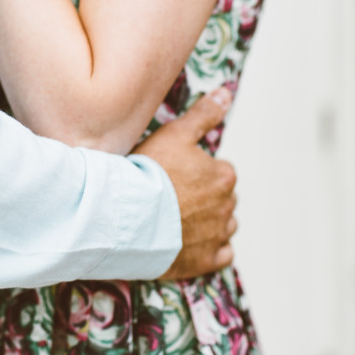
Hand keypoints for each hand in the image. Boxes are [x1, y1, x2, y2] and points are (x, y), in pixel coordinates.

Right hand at [134, 87, 237, 280]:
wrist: (127, 217)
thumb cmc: (148, 173)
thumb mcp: (175, 133)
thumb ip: (203, 114)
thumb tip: (226, 93)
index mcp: (223, 176)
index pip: (219, 172)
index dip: (194, 173)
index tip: (173, 176)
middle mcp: (227, 206)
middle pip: (220, 199)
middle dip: (202, 198)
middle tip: (170, 198)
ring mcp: (217, 235)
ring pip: (222, 226)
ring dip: (207, 223)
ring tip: (177, 220)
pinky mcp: (205, 261)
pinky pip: (221, 255)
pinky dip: (210, 250)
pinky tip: (190, 243)